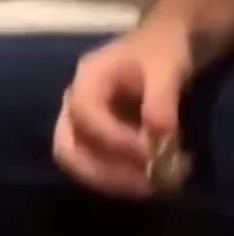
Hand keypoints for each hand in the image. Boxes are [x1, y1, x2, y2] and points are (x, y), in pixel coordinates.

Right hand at [52, 22, 191, 196]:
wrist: (163, 48)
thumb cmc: (161, 51)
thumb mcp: (167, 66)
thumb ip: (161, 98)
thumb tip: (160, 136)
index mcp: (86, 78)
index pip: (85, 115)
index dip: (114, 139)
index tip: (153, 153)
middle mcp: (72, 104)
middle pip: (67, 148)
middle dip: (104, 172)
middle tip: (146, 184)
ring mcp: (79, 125)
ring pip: (78, 164)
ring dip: (113, 182)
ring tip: (154, 187)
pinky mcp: (93, 141)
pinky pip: (95, 168)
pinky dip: (120, 181)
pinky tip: (152, 183)